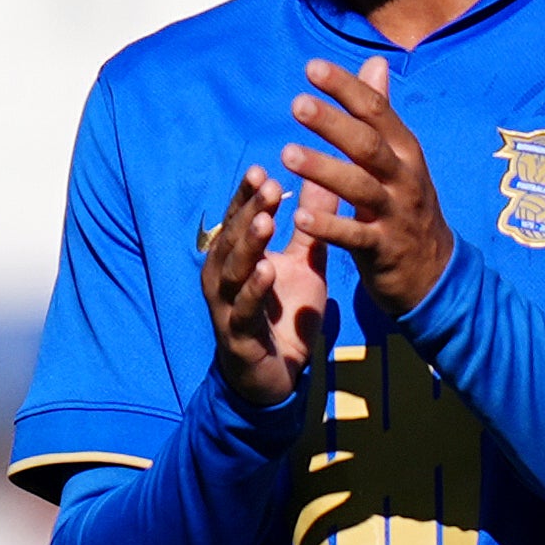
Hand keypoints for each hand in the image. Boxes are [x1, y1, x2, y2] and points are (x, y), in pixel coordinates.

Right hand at [197, 169, 328, 407]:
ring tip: (266, 220)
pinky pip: (243, 309)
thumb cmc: (285, 316)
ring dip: (248, 245)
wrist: (278, 374)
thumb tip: (321, 179)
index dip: (247, 197)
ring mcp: (227, 308)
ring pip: (232, 271)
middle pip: (232, 239)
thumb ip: (310, 226)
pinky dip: (253, 290)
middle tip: (269, 185)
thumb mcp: (305, 264)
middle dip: (249, 212)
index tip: (262, 170)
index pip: (238, 220)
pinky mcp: (238, 336)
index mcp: (235, 259)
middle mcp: (223, 279)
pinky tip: (266, 270)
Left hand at [277, 54, 454, 317]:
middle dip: (333, 124)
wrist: (433, 271)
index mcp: (405, 151)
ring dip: (323, 170)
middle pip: (368, 145)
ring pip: (360, 188)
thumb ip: (380, 113)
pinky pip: (354, 237)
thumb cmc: (404, 205)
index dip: (346, 89)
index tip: (311, 67)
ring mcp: (396, 214)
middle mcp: (404, 178)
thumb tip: (374, 61)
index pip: (376, 111)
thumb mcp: (400, 157)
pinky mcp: (383, 250)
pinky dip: (328, 226)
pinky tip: (299, 217)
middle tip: (296, 104)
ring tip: (286, 154)